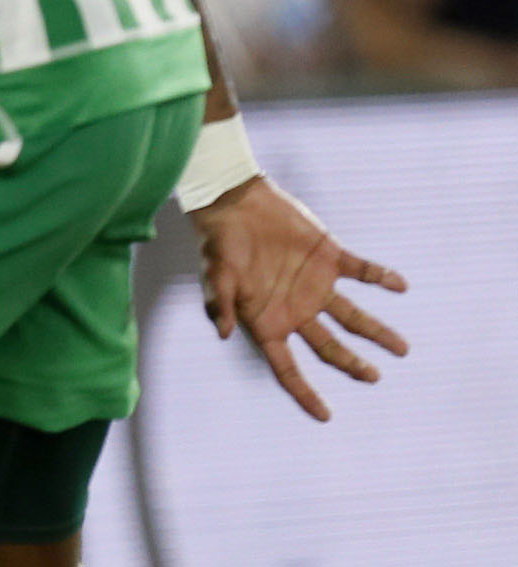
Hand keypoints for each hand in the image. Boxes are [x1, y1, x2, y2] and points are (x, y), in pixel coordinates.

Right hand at [192, 175, 408, 420]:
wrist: (233, 201)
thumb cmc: (218, 242)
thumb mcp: (215, 276)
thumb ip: (222, 304)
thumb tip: (225, 334)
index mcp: (268, 321)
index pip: (288, 367)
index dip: (305, 392)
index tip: (325, 415)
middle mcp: (296, 309)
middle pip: (330, 347)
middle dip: (352, 364)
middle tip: (374, 376)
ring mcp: (315, 284)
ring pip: (353, 316)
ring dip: (377, 332)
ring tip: (402, 348)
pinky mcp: (328, 256)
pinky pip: (362, 271)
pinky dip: (381, 277)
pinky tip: (400, 286)